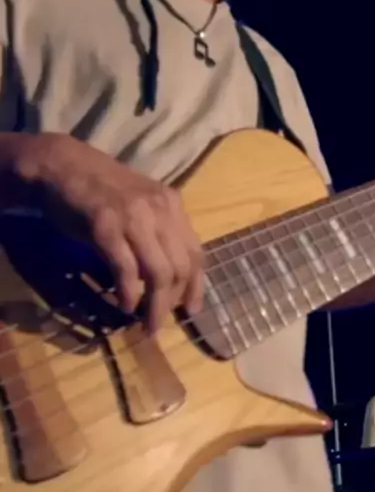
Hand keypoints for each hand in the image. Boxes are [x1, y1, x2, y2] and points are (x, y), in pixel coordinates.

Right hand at [14, 133, 204, 333]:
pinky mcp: (106, 226)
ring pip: (158, 272)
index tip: (192, 310)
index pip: (196, 252)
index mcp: (171, 204)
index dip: (196, 285)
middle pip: (180, 267)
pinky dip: (128, 293)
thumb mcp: (140, 206)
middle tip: (160, 324)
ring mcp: (133, 217)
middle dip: (174, 302)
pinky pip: (126, 269)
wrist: (61, 166)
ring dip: (155, 306)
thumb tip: (167, 276)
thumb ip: (157, 233)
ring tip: (147, 325)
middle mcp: (159, 209)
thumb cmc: (99, 189)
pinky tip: (124, 305)